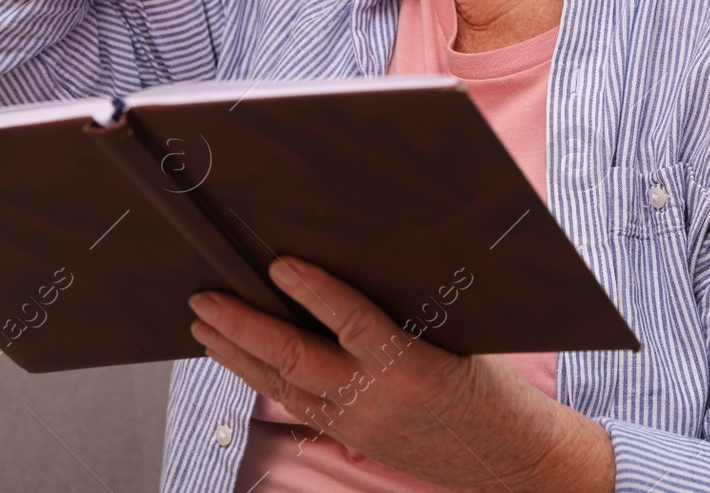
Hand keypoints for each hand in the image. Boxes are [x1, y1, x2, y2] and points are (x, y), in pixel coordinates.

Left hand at [188, 256, 614, 492]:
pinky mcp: (350, 434)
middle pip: (295, 360)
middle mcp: (376, 398)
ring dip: (237, 353)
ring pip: (281, 386)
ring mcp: (357, 422)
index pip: (355, 322)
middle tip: (205, 299)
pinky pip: (294, 403)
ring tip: (203, 326)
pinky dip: (260, 377)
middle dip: (243, 326)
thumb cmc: (488, 385)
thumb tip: (369, 252)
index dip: (316, 292)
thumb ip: (414, 305)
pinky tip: (239, 358)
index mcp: (414, 367)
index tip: (281, 263)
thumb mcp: (463, 336)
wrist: (506, 457)